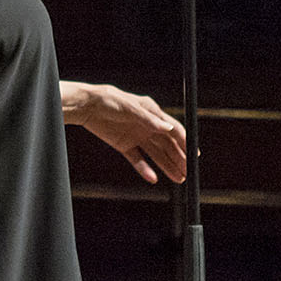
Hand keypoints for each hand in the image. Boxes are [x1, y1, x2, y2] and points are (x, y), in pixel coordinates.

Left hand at [63, 81, 186, 184]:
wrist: (86, 106)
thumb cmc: (110, 100)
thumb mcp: (131, 108)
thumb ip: (149, 120)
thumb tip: (169, 128)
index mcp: (153, 114)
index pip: (174, 131)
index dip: (185, 143)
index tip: (194, 156)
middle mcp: (148, 127)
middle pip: (168, 146)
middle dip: (179, 159)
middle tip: (189, 172)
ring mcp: (136, 137)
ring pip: (156, 154)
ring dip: (167, 166)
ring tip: (179, 179)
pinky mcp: (124, 145)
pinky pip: (137, 159)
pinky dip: (144, 169)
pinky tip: (153, 178)